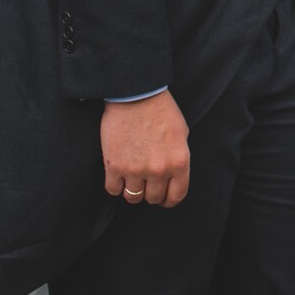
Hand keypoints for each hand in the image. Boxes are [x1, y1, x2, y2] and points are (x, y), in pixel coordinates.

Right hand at [101, 90, 189, 207]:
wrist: (136, 95)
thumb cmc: (161, 111)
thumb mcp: (181, 133)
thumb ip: (178, 158)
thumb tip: (173, 177)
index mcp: (179, 162)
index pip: (176, 196)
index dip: (169, 199)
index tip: (164, 197)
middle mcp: (159, 170)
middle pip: (153, 199)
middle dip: (150, 192)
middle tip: (146, 182)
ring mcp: (135, 170)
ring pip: (133, 198)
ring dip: (132, 190)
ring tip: (132, 177)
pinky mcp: (114, 167)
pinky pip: (113, 190)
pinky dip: (116, 185)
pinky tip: (118, 174)